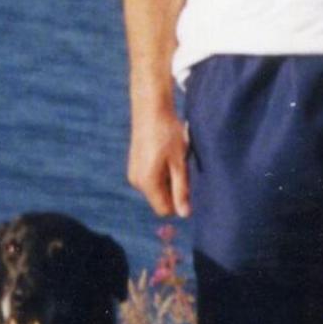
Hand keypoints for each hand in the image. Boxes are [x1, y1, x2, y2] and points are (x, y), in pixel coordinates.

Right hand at [126, 100, 190, 218]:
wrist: (150, 109)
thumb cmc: (168, 133)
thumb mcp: (180, 162)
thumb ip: (181, 189)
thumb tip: (184, 214)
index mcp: (148, 182)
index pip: (165, 210)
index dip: (179, 202)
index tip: (189, 184)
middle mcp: (136, 182)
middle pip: (160, 200)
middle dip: (173, 190)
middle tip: (182, 167)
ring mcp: (133, 174)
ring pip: (156, 190)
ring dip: (168, 181)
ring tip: (173, 159)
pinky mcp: (133, 167)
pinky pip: (150, 181)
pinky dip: (160, 174)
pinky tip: (165, 156)